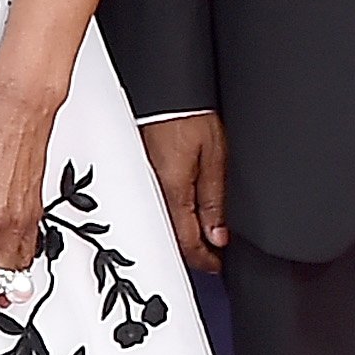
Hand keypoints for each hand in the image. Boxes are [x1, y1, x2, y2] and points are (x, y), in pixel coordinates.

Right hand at [140, 112, 229, 272]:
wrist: (162, 91)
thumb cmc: (186, 114)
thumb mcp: (214, 157)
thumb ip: (214, 200)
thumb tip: (218, 235)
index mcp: (173, 193)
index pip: (188, 242)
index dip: (205, 260)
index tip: (218, 264)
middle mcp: (153, 193)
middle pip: (171, 238)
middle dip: (192, 252)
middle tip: (211, 256)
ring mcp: (142, 184)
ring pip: (161, 224)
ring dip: (180, 235)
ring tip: (200, 237)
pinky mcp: (136, 173)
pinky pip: (153, 205)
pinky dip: (169, 215)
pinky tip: (181, 212)